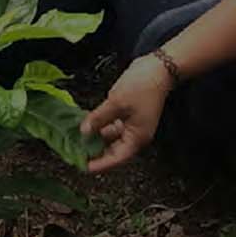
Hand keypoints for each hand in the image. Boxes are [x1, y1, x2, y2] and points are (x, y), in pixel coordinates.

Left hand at [79, 55, 173, 172]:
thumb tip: (84, 132)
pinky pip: (112, 126)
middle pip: (114, 150)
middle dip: (96, 152)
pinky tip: (87, 124)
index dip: (100, 164)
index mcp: (137, 138)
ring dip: (97, 138)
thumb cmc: (141, 87)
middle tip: (78, 154)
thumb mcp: (115, 103)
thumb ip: (99, 119)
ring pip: (111, 138)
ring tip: (78, 140)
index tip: (84, 167)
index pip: (117, 158)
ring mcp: (132, 125)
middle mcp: (135, 135)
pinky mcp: (128, 115)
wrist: (157, 69)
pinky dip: (101, 126)